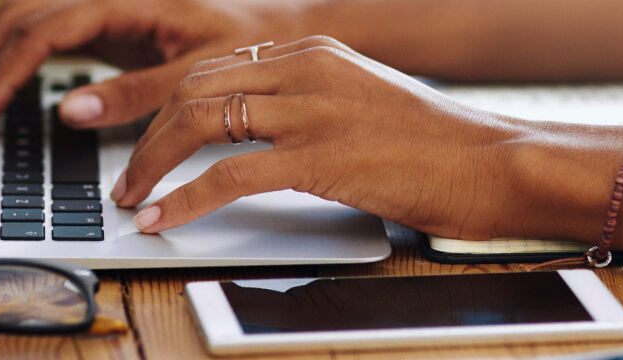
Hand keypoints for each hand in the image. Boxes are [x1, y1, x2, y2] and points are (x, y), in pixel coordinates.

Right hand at [0, 0, 307, 131]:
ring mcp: (99, 3)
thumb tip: (69, 111)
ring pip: (16, 13)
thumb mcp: (197, 78)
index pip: (42, 30)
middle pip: (15, 14)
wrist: (280, 28)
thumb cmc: (248, 46)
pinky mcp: (101, 21)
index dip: (3, 74)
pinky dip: (2, 48)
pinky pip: (36, 25)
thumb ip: (135, 95)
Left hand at [113, 36, 567, 239]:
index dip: (167, 107)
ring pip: (198, 122)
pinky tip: (163, 218)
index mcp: (314, 52)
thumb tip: (257, 133)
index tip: (146, 140)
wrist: (495, 163)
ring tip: (132, 198)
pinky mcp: (321, 157)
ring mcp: (313, 110)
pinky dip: (184, 198)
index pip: (215, 68)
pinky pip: (228, 175)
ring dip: (152, 164)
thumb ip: (311, 104)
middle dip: (147, 135)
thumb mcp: (363, 102)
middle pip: (194, 89)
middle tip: (126, 176)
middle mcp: (306, 69)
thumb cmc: (437, 146)